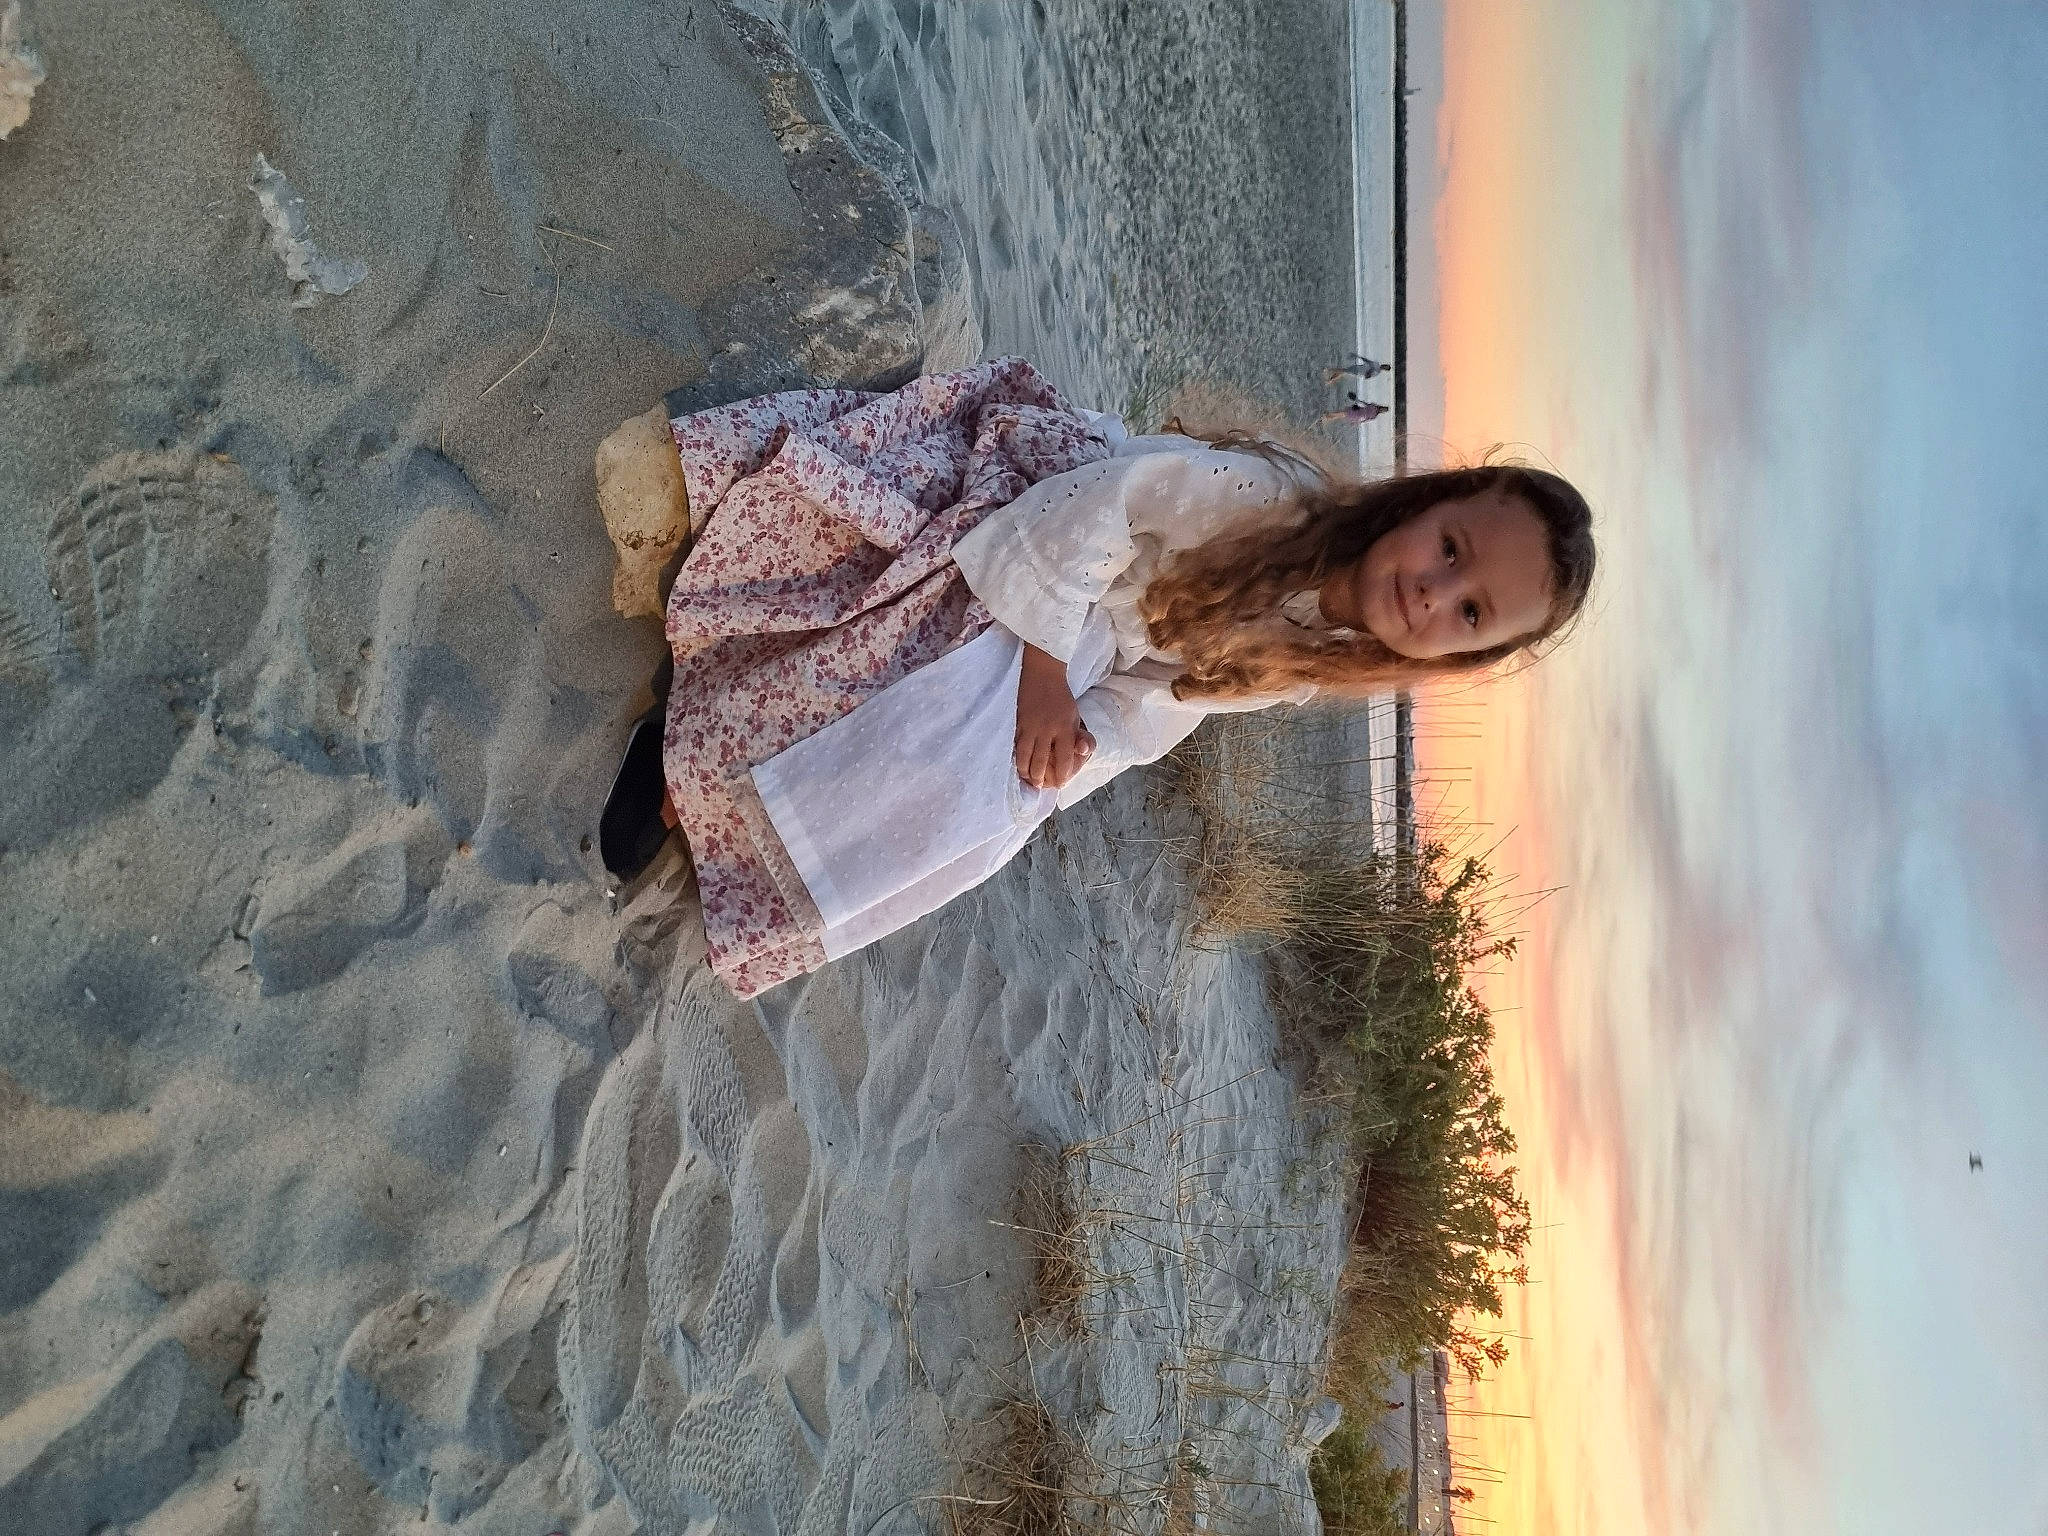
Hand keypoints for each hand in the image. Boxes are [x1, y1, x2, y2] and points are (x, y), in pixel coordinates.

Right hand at [1015, 643, 1095, 790]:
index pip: (1065, 759)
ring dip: (1025, 771)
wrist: (1042, 673)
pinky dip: (1015, 757)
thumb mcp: (1075, 716)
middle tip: (1040, 785)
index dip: (1063, 775)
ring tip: (1027, 778)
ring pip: (1023, 757)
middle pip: (1040, 762)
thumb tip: (1083, 751)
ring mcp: (1029, 726)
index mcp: (1065, 728)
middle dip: (1040, 778)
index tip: (1061, 783)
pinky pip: (1014, 745)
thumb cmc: (1061, 697)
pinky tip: (1016, 763)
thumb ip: (1079, 736)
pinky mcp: (1016, 722)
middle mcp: (1047, 730)